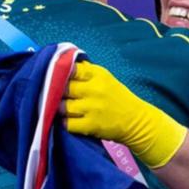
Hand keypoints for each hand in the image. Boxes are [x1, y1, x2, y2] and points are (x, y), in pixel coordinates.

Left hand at [63, 61, 186, 167]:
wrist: (137, 121)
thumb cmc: (118, 98)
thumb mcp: (106, 79)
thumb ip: (86, 72)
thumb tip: (63, 62)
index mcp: (98, 75)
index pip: (71, 68)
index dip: (59, 72)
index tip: (53, 76)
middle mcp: (95, 89)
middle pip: (63, 88)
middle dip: (55, 92)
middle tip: (52, 95)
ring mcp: (92, 108)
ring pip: (62, 107)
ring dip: (58, 109)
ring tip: (59, 109)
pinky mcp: (91, 125)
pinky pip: (67, 124)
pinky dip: (64, 123)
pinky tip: (66, 121)